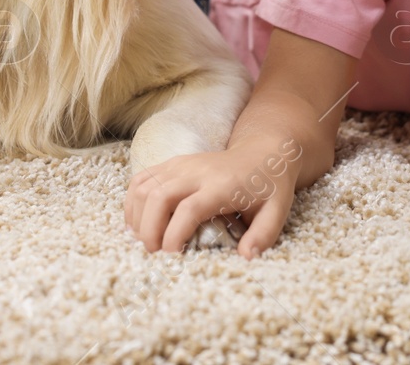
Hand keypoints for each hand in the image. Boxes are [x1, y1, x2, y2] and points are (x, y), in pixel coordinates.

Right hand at [125, 136, 302, 258]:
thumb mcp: (276, 212)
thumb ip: (263, 235)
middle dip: (149, 230)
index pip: (188, 209)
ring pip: (144, 187)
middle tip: (153, 255)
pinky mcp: (171, 163)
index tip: (171, 257)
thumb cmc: (268, 187)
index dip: (174, 235)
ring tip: (145, 242)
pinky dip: (132, 203)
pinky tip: (137, 224)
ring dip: (137, 218)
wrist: (262, 152)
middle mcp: (196, 172)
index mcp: (221, 185)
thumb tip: (246, 258)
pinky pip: (141, 180)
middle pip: (158, 197)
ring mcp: (180, 165)